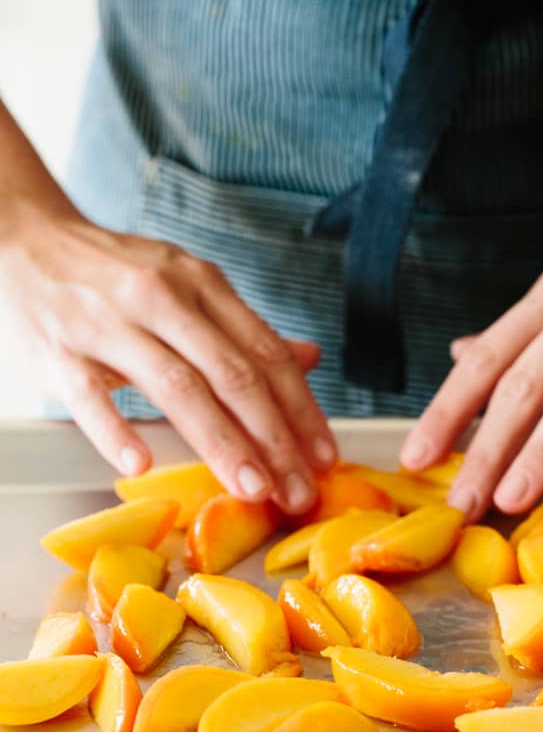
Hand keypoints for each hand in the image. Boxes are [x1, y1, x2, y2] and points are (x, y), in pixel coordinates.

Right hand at [0, 206, 337, 513]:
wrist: (27, 241)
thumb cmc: (114, 275)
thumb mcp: (186, 286)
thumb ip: (243, 329)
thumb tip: (308, 359)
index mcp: (200, 285)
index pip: (265, 354)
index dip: (301, 410)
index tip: (323, 456)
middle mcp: (162, 299)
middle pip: (232, 375)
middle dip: (274, 438)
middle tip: (297, 490)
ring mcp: (108, 324)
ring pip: (177, 386)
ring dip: (222, 442)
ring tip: (252, 488)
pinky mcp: (60, 352)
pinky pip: (91, 396)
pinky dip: (116, 431)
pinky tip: (143, 465)